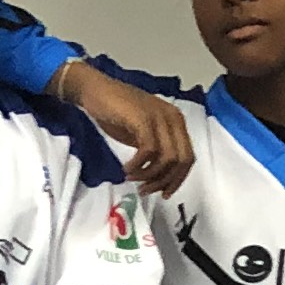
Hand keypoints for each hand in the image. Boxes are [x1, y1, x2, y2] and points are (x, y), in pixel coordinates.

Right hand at [61, 62, 192, 197]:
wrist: (96, 90)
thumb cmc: (117, 111)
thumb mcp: (142, 133)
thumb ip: (156, 149)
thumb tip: (161, 176)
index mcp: (176, 121)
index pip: (188, 157)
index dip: (178, 179)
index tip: (163, 193)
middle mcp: (173, 118)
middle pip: (182, 160)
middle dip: (164, 181)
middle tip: (145, 190)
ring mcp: (159, 117)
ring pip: (167, 159)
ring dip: (149, 175)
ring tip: (133, 177)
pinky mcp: (143, 119)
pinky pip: (149, 151)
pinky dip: (139, 165)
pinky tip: (126, 168)